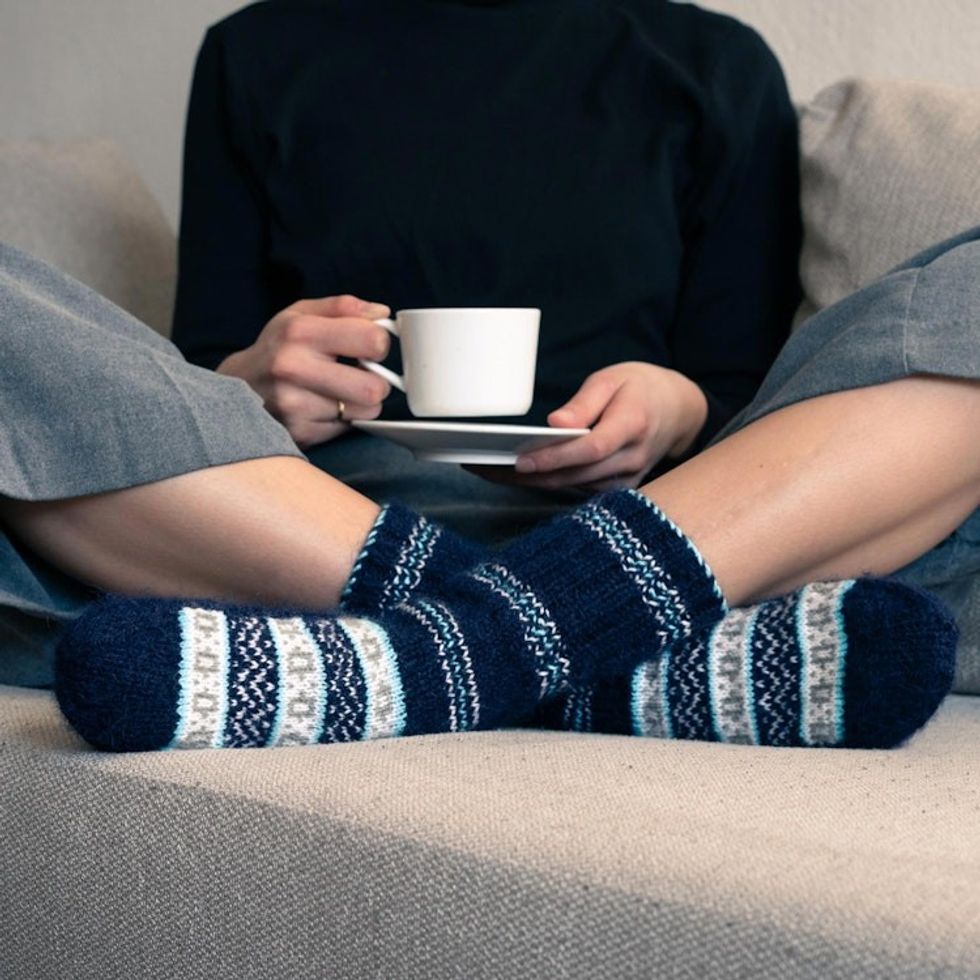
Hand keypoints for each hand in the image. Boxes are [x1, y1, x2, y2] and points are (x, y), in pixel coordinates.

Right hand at [217, 294, 391, 447]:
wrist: (234, 388)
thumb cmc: (276, 348)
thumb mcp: (299, 314)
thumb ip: (342, 307)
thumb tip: (381, 314)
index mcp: (300, 331)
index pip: (372, 340)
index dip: (379, 344)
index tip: (368, 348)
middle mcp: (294, 368)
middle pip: (374, 387)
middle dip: (377, 382)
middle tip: (361, 375)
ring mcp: (294, 404)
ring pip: (366, 412)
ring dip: (362, 403)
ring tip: (342, 392)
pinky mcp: (298, 432)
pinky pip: (346, 429)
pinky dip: (342, 419)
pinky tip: (324, 407)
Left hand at [470, 362, 707, 492]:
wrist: (678, 410)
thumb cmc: (640, 388)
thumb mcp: (612, 379)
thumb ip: (584, 402)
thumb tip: (554, 424)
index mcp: (633, 424)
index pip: (590, 449)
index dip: (554, 458)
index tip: (519, 460)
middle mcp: (631, 458)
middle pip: (574, 475)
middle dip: (527, 476)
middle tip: (484, 467)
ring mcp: (627, 478)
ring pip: (572, 486)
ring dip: (530, 483)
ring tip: (488, 469)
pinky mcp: (619, 488)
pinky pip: (578, 489)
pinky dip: (547, 483)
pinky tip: (516, 475)